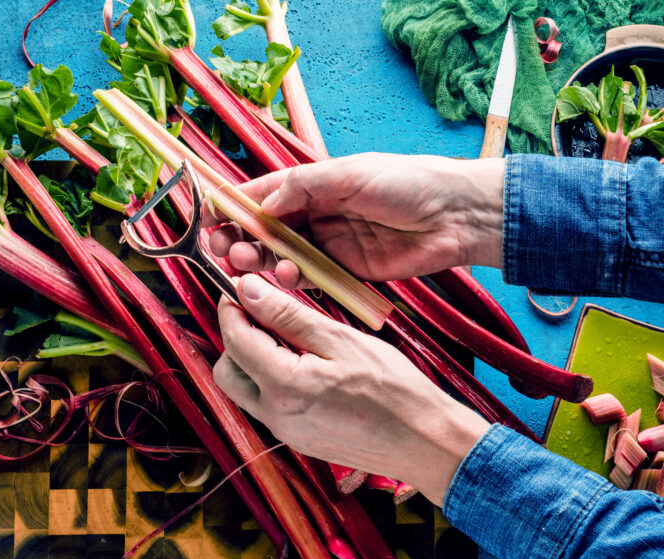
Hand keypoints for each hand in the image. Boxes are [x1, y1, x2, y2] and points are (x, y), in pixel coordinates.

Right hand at [209, 153, 504, 288]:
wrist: (456, 215)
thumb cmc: (406, 182)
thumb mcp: (349, 174)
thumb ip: (302, 186)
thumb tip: (262, 202)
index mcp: (313, 184)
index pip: (262, 195)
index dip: (232, 207)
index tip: (207, 219)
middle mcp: (316, 213)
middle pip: (265, 229)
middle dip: (240, 239)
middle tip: (222, 251)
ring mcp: (329, 243)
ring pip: (281, 256)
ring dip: (260, 261)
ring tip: (248, 264)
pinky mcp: (345, 270)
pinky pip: (308, 277)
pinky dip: (291, 279)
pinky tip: (285, 277)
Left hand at [213, 274, 489, 505]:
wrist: (425, 443)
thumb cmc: (396, 391)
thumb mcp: (342, 340)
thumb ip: (289, 316)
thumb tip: (250, 291)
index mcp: (284, 387)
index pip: (235, 340)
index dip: (232, 308)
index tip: (243, 288)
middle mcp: (276, 416)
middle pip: (228, 371)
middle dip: (235, 337)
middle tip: (261, 312)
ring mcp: (285, 432)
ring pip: (245, 390)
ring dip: (252, 359)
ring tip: (287, 335)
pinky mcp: (298, 439)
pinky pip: (267, 405)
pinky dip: (271, 378)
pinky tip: (302, 362)